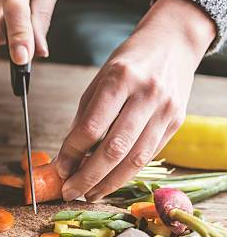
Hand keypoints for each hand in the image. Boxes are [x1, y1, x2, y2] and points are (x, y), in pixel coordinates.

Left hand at [56, 0, 216, 201]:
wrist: (174, 42)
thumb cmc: (130, 62)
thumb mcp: (100, 80)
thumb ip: (85, 118)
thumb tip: (67, 157)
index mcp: (120, 78)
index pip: (92, 127)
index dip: (72, 153)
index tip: (60, 170)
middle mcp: (146, 94)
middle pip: (114, 149)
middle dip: (88, 176)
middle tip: (70, 192)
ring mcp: (165, 110)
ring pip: (135, 159)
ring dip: (109, 183)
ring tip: (90, 194)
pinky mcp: (176, 122)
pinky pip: (148, 156)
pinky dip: (127, 172)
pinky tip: (110, 181)